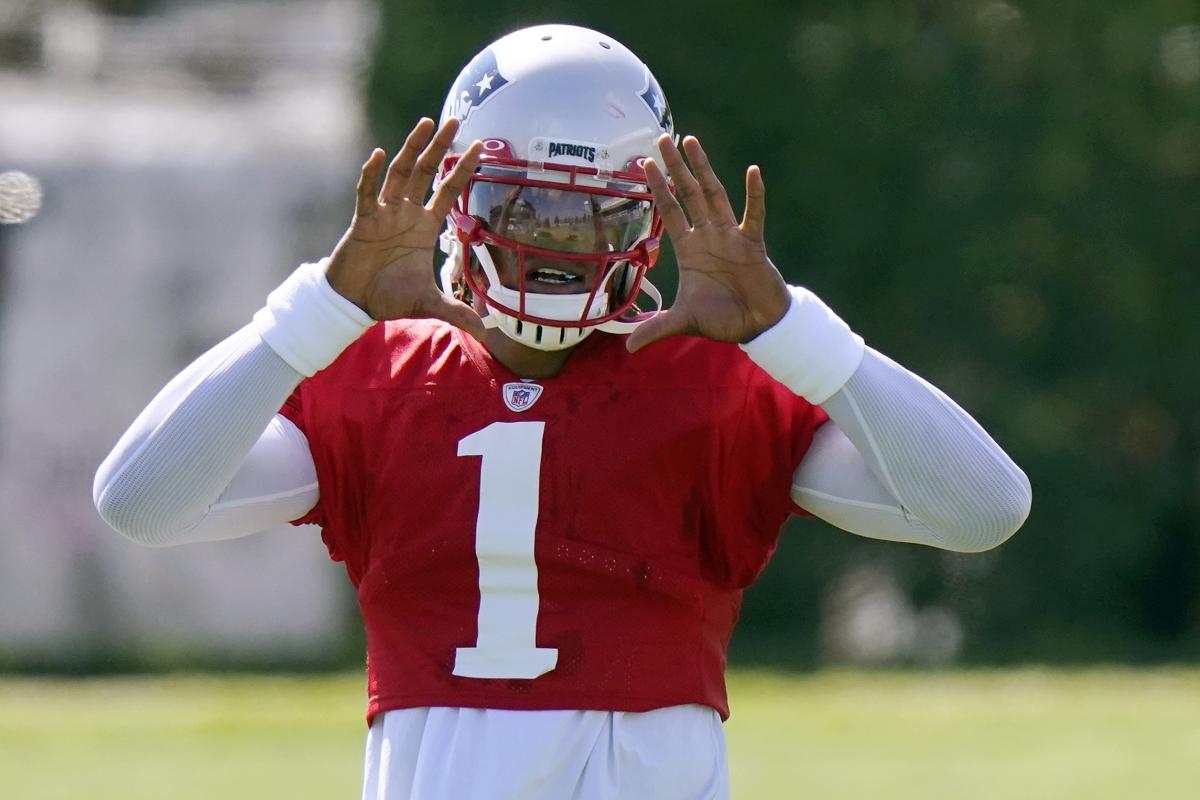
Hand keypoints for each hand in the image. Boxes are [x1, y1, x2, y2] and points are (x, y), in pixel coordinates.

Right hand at [325, 118, 484, 338]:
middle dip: (439, 147)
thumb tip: (487, 333)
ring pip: (400, 173)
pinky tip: (380, 155)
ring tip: (425, 124)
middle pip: (426, 172)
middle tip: (454, 120)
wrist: (354, 303)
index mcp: (425, 226)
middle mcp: (406, 213)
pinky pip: (367, 192)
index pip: (449, 191)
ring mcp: (384, 213)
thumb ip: (456, 312)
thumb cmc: (389, 297)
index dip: (464, 170)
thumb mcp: (428, 303)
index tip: (481, 147)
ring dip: (411, 149)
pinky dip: (371, 174)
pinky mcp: (362, 220)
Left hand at [625, 135, 790, 352]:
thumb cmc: (723, 318)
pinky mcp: (753, 244)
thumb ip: (656, 328)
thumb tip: (628, 349)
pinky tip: (752, 171)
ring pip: (714, 194)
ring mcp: (730, 236)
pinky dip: (754, 195)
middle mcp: (708, 235)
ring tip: (691, 141)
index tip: (644, 163)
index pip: (670, 211)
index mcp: (690, 248)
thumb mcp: (683, 321)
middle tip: (663, 139)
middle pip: (688, 193)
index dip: (657, 188)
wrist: (756, 326)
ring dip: (702, 169)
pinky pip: (753, 215)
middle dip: (675, 167)